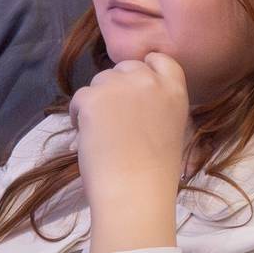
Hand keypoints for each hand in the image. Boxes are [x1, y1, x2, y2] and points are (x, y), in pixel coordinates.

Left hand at [68, 53, 189, 252]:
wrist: (135, 193)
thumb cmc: (155, 173)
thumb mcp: (171, 129)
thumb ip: (157, 106)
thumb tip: (130, 99)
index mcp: (175, 91)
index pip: (160, 59)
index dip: (145, 67)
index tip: (136, 85)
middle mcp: (149, 81)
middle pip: (125, 68)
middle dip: (117, 87)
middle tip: (115, 117)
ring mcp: (120, 87)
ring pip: (99, 81)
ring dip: (97, 101)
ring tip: (102, 132)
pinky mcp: (93, 98)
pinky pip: (79, 98)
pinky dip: (78, 116)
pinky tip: (88, 137)